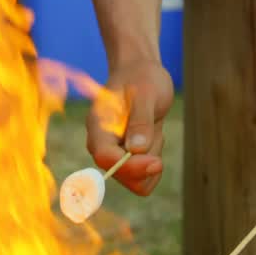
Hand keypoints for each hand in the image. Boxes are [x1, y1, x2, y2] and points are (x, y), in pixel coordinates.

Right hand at [86, 59, 172, 195]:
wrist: (141, 74)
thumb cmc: (141, 78)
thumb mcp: (145, 93)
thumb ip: (140, 120)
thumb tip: (136, 150)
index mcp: (98, 126)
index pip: (105, 157)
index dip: (130, 166)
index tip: (157, 162)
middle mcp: (102, 144)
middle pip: (121, 175)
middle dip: (145, 163)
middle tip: (157, 133)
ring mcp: (114, 153)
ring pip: (136, 179)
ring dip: (152, 158)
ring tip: (152, 127)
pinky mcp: (127, 159)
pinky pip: (144, 177)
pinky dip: (154, 160)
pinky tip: (153, 136)